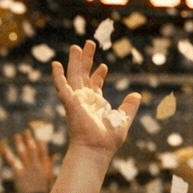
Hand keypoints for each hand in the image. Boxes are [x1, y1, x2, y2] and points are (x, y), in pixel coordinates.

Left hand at [0, 129, 54, 192]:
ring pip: (23, 154)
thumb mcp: (49, 177)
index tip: (37, 138)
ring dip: (20, 143)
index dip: (40, 144)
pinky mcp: (19, 174)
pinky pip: (13, 162)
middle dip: (29, 140)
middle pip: (33, 149)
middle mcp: (37, 166)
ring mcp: (28, 170)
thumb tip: (55, 155)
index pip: (43, 152)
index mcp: (44, 167)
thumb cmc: (42, 190)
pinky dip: (8, 155)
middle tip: (26, 131)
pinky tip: (5, 149)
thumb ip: (51, 164)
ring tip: (17, 136)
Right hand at [51, 41, 140, 156]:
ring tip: (76, 46)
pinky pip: (62, 86)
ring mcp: (76, 100)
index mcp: (95, 103)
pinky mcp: (70, 102)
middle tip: (89, 44)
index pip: (94, 84)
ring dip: (74, 61)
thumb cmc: (107, 140)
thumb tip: (137, 94)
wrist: (96, 149)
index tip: (103, 65)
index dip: (98, 74)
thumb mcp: (122, 119)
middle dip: (86, 59)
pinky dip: (58, 76)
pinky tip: (56, 64)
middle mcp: (84, 100)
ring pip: (74, 76)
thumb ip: (129, 107)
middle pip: (83, 75)